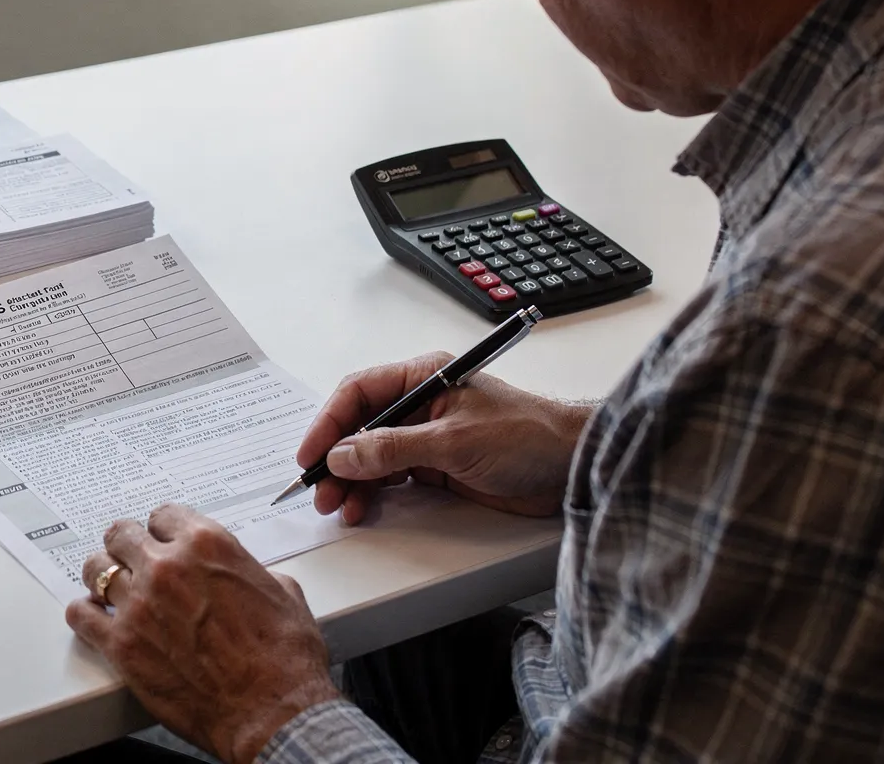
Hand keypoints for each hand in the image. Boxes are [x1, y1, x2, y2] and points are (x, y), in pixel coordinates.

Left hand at [65, 504, 340, 763]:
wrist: (272, 713)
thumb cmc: (284, 660)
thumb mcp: (283, 594)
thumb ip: (249, 573)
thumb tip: (241, 577)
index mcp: (207, 545)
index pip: (163, 515)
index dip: (163, 530)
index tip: (160, 540)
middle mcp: (167, 567)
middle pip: (121, 535)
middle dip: (127, 547)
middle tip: (130, 559)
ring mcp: (139, 605)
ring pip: (96, 569)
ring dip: (103, 576)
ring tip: (110, 588)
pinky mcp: (122, 645)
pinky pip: (81, 615)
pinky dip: (85, 613)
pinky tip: (95, 617)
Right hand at [297, 352, 591, 521]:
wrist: (571, 467)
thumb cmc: (527, 436)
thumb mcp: (454, 441)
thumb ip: (394, 449)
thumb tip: (344, 455)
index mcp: (424, 377)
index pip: (360, 392)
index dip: (329, 423)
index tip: (311, 455)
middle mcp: (421, 403)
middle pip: (360, 426)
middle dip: (337, 459)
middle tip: (321, 491)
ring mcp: (427, 436)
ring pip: (372, 456)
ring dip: (352, 480)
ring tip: (340, 507)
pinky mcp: (438, 466)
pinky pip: (392, 476)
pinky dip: (373, 492)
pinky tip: (362, 506)